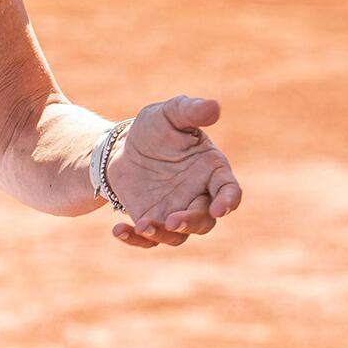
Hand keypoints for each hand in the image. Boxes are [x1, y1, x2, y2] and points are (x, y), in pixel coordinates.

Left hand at [104, 96, 241, 248]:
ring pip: (178, 235)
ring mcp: (176, 212)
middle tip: (172, 220)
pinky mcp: (152, 221)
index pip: (229, 190)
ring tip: (143, 225)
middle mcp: (198, 196)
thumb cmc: (156, 128)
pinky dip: (135, 239)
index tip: (220, 208)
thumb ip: (191, 111)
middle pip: (204, 219)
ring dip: (162, 234)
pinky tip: (118, 230)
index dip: (229, 201)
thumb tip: (214, 107)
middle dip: (190, 223)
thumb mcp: (170, 113)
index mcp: (211, 170)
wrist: (124, 146)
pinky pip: (148, 238)